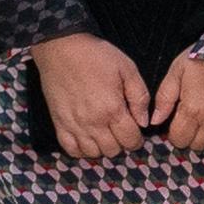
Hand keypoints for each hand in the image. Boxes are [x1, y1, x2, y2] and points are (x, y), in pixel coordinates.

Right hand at [31, 33, 153, 162]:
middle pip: (112, 150)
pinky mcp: (59, 123)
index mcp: (113, 109)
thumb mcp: (127, 69)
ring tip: (105, 135)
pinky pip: (71, 149)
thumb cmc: (96, 55)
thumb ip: (139, 97)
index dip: (137, 140)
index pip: (130, 140)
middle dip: (121, 144)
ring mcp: (74, 125)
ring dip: (102, 148)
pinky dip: (81, 150)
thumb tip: (144, 122)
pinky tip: (87, 140)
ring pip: (93, 153)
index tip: (136, 133)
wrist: (61, 49)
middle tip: (121, 131)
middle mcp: (93, 122)